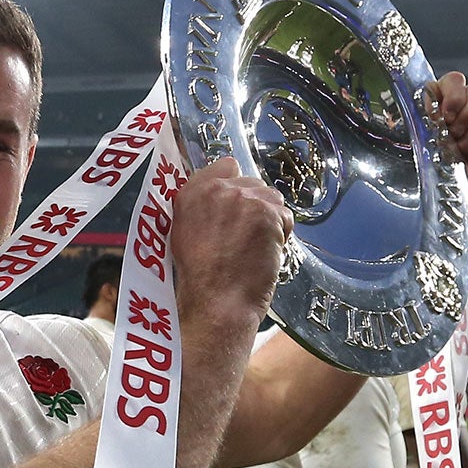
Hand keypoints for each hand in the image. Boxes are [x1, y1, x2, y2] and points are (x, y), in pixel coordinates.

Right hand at [171, 157, 293, 327]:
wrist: (216, 301)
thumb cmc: (199, 278)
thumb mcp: (182, 233)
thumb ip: (200, 207)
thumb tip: (221, 199)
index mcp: (191, 193)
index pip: (225, 166)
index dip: (236, 185)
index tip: (237, 204)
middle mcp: (217, 189)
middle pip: (253, 183)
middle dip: (254, 205)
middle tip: (246, 235)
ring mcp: (244, 199)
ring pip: (272, 198)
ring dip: (270, 219)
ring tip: (255, 246)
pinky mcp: (267, 213)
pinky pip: (285, 216)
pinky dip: (280, 235)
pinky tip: (265, 253)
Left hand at [424, 72, 467, 200]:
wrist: (441, 198)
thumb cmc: (422, 169)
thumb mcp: (416, 141)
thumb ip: (422, 117)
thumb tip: (430, 102)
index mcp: (437, 104)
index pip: (454, 79)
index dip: (453, 93)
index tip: (444, 116)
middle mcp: (459, 110)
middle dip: (467, 113)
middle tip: (453, 134)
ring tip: (462, 149)